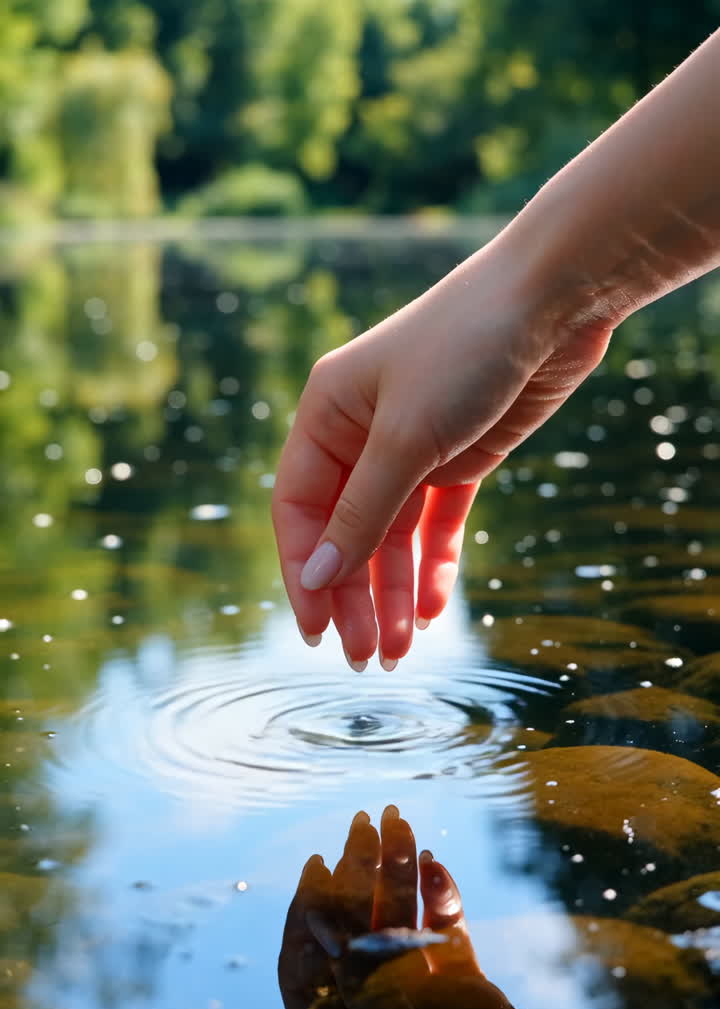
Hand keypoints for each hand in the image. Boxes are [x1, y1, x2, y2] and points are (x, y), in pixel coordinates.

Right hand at [272, 238, 611, 666]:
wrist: (554, 300)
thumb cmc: (465, 349)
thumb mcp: (406, 438)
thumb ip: (360, 512)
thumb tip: (316, 578)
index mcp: (327, 416)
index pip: (300, 511)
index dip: (305, 574)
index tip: (316, 631)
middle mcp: (362, 434)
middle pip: (347, 532)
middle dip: (356, 597)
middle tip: (366, 657)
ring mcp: (412, 447)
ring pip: (393, 536)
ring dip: (395, 593)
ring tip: (400, 651)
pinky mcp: (460, 456)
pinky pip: (437, 523)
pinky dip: (435, 565)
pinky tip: (435, 611)